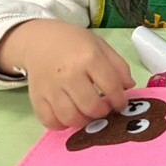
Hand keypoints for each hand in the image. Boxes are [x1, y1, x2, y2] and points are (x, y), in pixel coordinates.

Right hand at [0, 20, 134, 129]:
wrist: (39, 40)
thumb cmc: (74, 43)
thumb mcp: (101, 46)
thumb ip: (119, 66)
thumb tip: (129, 87)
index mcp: (89, 58)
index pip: (111, 87)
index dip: (120, 100)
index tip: (120, 103)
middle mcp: (69, 74)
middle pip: (91, 107)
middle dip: (103, 112)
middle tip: (104, 108)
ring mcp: (51, 87)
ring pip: (71, 118)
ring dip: (84, 121)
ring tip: (88, 114)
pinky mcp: (37, 97)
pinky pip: (50, 121)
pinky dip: (61, 125)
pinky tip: (69, 116)